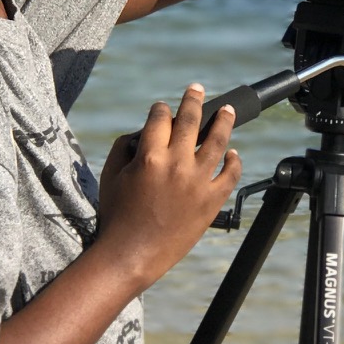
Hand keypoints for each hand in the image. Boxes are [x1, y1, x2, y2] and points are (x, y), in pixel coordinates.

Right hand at [96, 85, 241, 288]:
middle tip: (197, 89)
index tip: (162, 108)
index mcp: (149, 156)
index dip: (160, 110)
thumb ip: (123, 149)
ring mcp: (197, 182)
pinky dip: (233, 161)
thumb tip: (140, 134)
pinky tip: (232, 153)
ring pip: (217, 142)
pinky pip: (230, 175)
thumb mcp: (110, 176)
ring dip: (223, 121)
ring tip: (227, 111)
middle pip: (190, 120)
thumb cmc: (116, 216)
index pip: (160, 118)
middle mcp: (176, 164)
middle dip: (194, 100)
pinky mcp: (211, 201)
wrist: (131, 254)